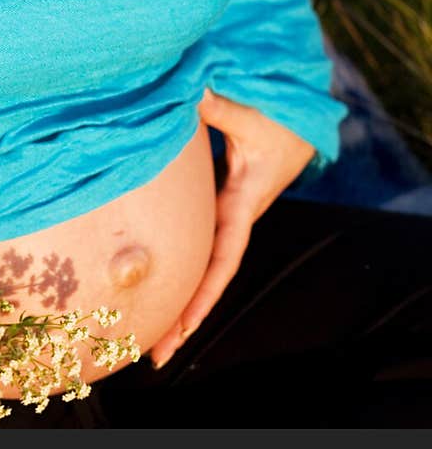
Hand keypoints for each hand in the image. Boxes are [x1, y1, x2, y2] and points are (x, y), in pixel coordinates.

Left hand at [148, 87, 314, 368]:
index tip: (183, 324)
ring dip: (181, 298)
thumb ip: (217, 108)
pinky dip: (181, 265)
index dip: (203, 291)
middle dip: (185, 315)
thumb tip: (188, 93)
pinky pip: (198, 242)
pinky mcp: (218, 201)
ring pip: (203, 262)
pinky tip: (159, 282)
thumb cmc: (278, 112)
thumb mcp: (251, 113)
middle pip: (209, 274)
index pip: (223, 255)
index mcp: (245, 201)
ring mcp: (227, 211)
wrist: (298, 111)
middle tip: (154, 354)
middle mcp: (236, 215)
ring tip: (150, 337)